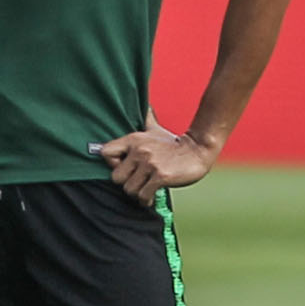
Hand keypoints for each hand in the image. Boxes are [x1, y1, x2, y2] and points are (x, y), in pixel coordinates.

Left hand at [97, 127, 215, 198]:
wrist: (199, 150)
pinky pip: (143, 195)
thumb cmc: (174, 144)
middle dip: (126, 183)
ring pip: (129, 190)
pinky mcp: (161, 176)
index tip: (124, 168)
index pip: (105, 152)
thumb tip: (144, 105)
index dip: (112, 164)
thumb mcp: (155, 130)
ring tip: (147, 188)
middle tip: (138, 182)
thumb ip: (146, 120)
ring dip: (138, 193)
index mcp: (134, 139)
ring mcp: (150, 163)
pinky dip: (147, 200)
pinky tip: (152, 196)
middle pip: (116, 178)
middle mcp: (139, 151)